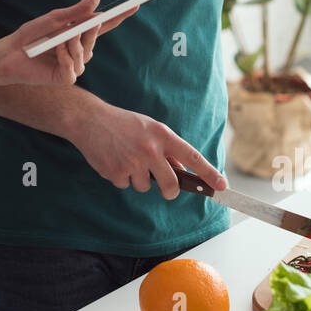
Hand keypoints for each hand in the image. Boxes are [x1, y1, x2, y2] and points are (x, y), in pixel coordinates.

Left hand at [0, 0, 139, 86]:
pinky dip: (65, 58)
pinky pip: (74, 68)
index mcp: (77, 35)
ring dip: (70, 44)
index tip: (134, 5)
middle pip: (94, 38)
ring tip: (54, 41)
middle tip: (71, 27)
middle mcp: (79, 51)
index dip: (118, 17)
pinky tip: (53, 53)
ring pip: (85, 54)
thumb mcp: (54, 19)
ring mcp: (74, 66)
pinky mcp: (65, 79)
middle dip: (86, 31)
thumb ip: (76, 11)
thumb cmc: (29, 36)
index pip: (103, 26)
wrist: (8, 54)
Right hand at [69, 101, 226, 199]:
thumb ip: (165, 148)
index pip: (192, 157)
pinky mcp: (116, 173)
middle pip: (171, 185)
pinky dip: (121, 177)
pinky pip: (126, 185)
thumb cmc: (122, 123)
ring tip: (126, 158)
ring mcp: (133, 162)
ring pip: (145, 187)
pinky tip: (114, 160)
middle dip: (170, 191)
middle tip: (167, 188)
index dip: (209, 173)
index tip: (221, 186)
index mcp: (162, 135)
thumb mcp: (149, 128)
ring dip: (138, 178)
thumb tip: (179, 170)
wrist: (89, 119)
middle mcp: (150, 149)